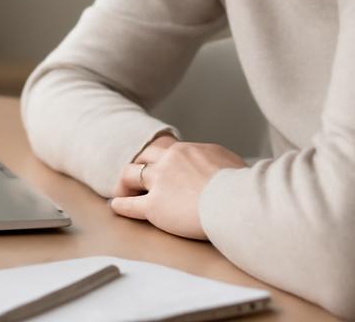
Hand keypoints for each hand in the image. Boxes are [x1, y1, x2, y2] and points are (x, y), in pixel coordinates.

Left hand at [109, 140, 245, 239]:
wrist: (233, 201)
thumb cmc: (238, 185)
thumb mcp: (229, 161)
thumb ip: (216, 160)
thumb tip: (220, 166)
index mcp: (186, 150)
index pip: (165, 147)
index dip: (159, 155)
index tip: (157, 161)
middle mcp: (168, 161)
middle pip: (143, 156)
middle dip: (138, 163)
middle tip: (135, 172)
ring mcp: (159, 183)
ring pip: (130, 175)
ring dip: (125, 182)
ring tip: (121, 189)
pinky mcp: (153, 207)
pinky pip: (129, 204)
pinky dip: (120, 205)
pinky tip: (116, 206)